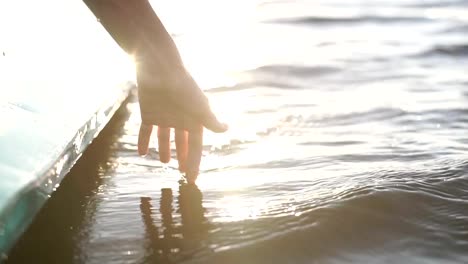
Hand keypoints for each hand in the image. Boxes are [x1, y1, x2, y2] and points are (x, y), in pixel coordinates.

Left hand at [136, 64, 226, 183]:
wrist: (160, 68)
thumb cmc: (183, 87)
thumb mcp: (199, 107)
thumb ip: (211, 121)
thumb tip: (226, 130)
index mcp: (194, 119)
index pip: (196, 146)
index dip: (194, 162)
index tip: (192, 179)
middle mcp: (180, 119)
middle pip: (182, 143)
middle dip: (183, 158)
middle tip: (181, 174)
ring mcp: (164, 116)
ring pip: (164, 138)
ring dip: (164, 150)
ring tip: (164, 162)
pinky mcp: (148, 113)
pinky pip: (146, 131)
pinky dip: (144, 141)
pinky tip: (142, 153)